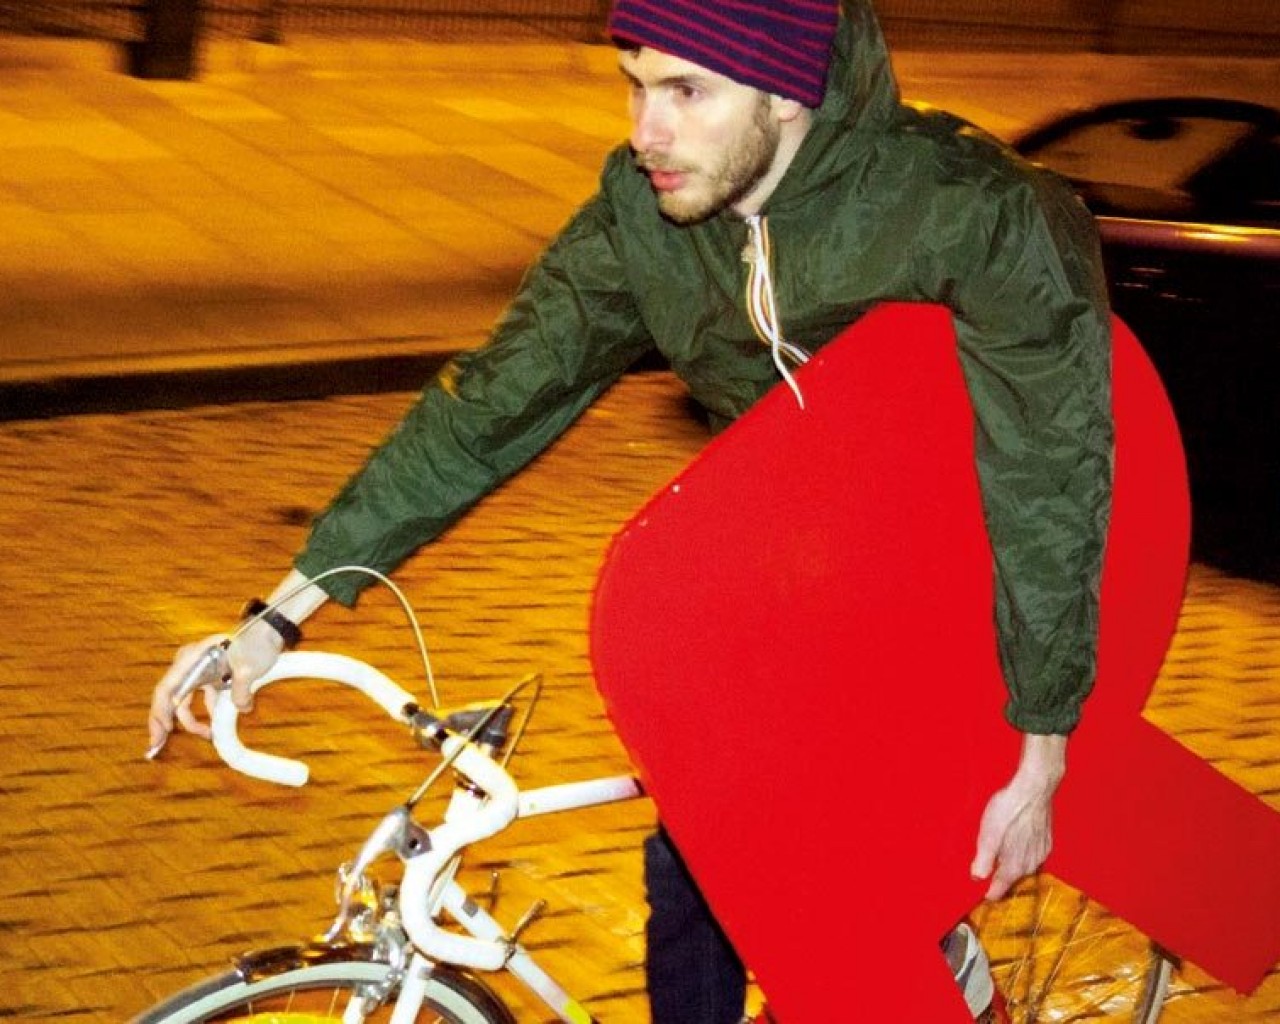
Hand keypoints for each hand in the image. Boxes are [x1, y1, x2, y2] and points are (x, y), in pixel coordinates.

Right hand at [146, 571, 328, 757]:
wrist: (268, 631)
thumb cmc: (256, 642)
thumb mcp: (249, 668)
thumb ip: (241, 691)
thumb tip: (242, 709)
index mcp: (192, 659)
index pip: (166, 688)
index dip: (161, 711)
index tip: (164, 731)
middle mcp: (190, 664)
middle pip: (169, 696)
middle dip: (162, 721)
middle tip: (155, 745)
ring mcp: (199, 670)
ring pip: (183, 700)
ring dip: (189, 721)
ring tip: (199, 737)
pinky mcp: (210, 676)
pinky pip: (200, 698)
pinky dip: (203, 713)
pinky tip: (210, 728)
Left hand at [970, 733, 1066, 899]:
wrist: (1034, 789)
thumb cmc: (1009, 810)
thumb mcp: (988, 835)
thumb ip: (982, 860)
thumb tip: (977, 878)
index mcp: (1015, 866)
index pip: (1000, 890)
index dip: (989, 893)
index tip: (982, 895)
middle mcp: (1031, 864)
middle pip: (1012, 880)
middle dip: (1000, 878)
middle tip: (987, 872)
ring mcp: (1041, 853)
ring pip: (1023, 867)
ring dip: (1011, 865)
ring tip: (1000, 856)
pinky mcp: (1046, 841)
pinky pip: (1032, 855)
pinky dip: (1022, 853)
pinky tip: (1015, 842)